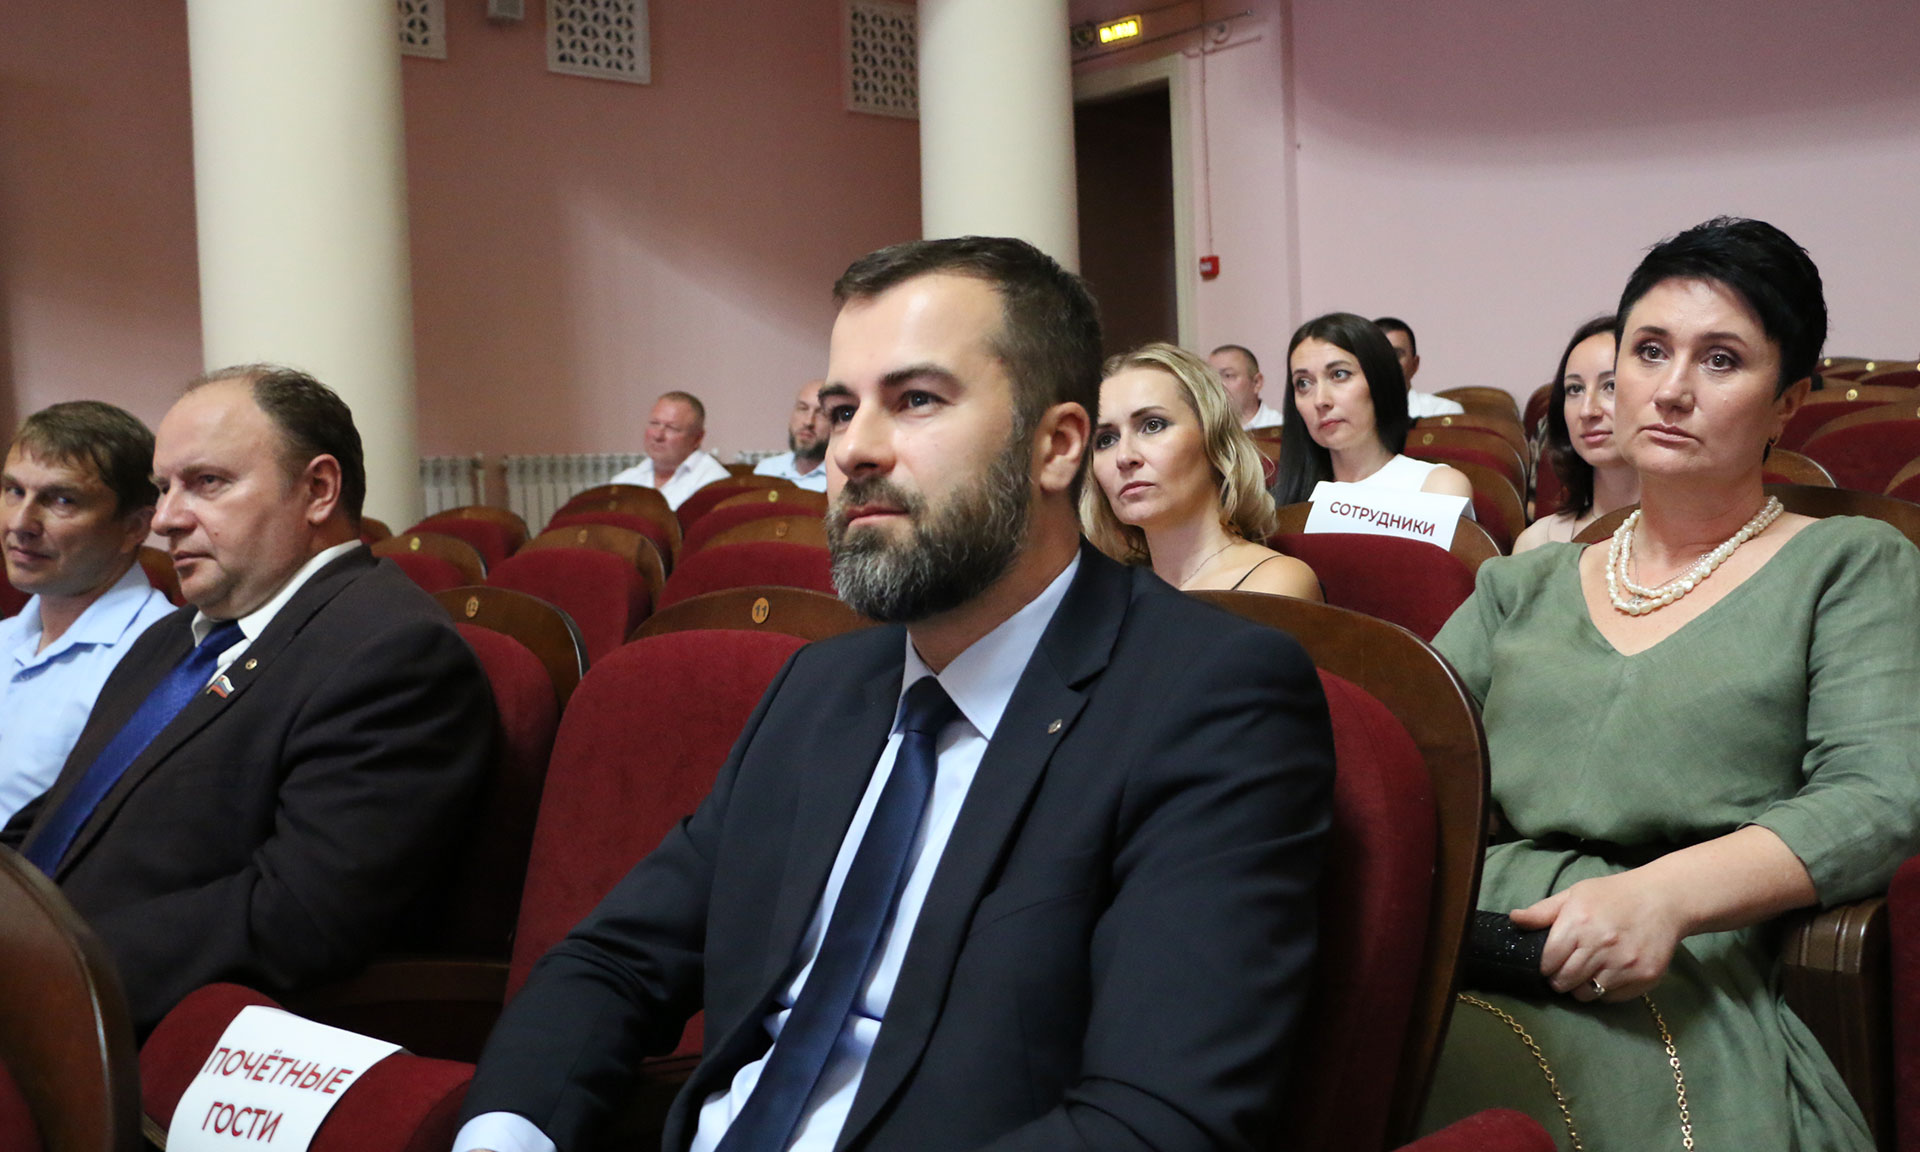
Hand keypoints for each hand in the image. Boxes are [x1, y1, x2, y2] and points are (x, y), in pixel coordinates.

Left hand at [1509, 869, 1687, 1001]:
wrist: (1663, 899)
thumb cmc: (1613, 895)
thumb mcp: (1575, 894)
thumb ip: (1543, 911)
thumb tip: (1514, 919)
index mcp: (1578, 922)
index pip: (1548, 961)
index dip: (1545, 966)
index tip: (1549, 964)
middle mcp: (1600, 945)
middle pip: (1565, 981)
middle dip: (1559, 980)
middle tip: (1565, 972)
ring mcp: (1624, 963)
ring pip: (1587, 993)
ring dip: (1581, 987)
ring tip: (1586, 973)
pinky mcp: (1644, 976)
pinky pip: (1611, 997)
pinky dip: (1605, 991)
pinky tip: (1608, 974)